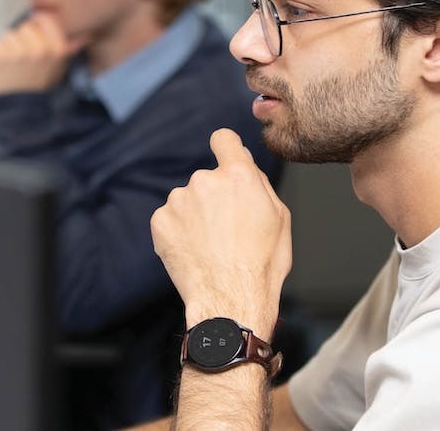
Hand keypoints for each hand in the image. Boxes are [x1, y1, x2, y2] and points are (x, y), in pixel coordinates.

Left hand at [0, 12, 89, 94]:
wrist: (20, 109)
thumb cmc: (40, 85)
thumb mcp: (60, 68)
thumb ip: (71, 48)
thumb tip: (89, 35)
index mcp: (58, 49)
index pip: (47, 18)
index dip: (40, 25)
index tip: (38, 35)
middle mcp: (40, 49)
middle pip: (27, 26)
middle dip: (26, 38)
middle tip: (27, 58)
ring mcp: (20, 52)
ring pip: (12, 33)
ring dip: (12, 45)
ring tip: (16, 63)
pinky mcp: (1, 56)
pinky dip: (0, 52)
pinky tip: (6, 67)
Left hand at [151, 129, 290, 338]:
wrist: (230, 300)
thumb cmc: (262, 264)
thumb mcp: (280, 218)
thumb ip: (259, 183)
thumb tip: (244, 162)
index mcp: (239, 175)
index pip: (224, 139)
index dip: (226, 149)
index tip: (225, 158)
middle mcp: (205, 180)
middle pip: (208, 179)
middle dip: (214, 198)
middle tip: (227, 230)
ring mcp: (179, 200)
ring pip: (188, 200)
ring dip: (195, 216)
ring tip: (211, 246)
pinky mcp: (160, 221)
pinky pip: (170, 219)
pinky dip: (178, 232)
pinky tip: (194, 252)